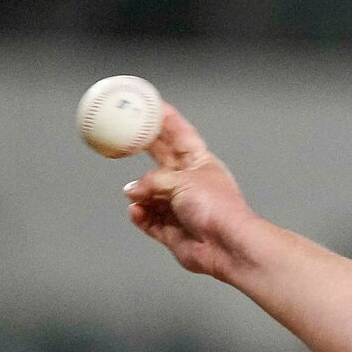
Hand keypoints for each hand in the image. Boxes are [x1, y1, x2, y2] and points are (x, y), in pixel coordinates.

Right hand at [123, 105, 254, 279]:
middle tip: (123, 135)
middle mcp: (191, 184)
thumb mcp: (181, 180)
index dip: (166, 119)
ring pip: (151, 195)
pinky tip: (137, 211)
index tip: (150, 104)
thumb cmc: (218, 209)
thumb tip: (133, 190)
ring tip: (136, 195)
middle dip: (143, 148)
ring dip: (141, 194)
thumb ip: (153, 180)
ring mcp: (182, 208)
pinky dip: (141, 216)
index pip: (180, 134)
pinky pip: (150, 220)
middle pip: (161, 160)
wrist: (228, 247)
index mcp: (201, 163)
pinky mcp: (174, 232)